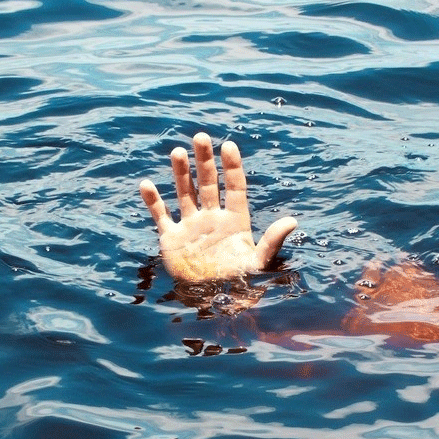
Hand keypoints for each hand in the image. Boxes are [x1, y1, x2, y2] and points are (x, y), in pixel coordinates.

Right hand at [140, 132, 296, 281]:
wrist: (214, 301)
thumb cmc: (241, 283)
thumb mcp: (260, 262)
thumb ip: (273, 241)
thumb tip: (292, 221)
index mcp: (235, 221)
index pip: (234, 187)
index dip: (232, 167)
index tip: (229, 146)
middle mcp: (212, 218)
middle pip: (208, 183)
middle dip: (204, 161)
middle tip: (200, 137)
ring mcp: (191, 226)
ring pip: (185, 193)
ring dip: (181, 173)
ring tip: (177, 152)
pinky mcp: (172, 238)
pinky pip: (161, 215)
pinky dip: (153, 201)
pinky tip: (146, 185)